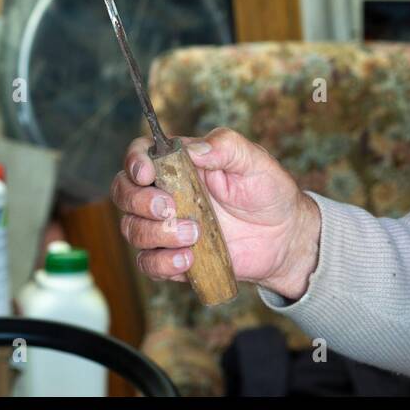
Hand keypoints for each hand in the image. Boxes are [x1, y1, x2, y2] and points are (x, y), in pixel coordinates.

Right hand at [112, 127, 321, 299]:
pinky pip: (149, 264)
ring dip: (156, 234)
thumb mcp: (254, 161)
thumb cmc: (269, 192)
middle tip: (169, 208)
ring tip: (194, 235)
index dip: (134, 162)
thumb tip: (194, 149)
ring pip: (132, 229)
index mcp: (181, 164)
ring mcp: (168, 227)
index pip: (140, 154)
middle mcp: (167, 193)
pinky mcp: (175, 257)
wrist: (285, 236)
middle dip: (138, 201)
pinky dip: (162, 263)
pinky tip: (188, 260)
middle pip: (123, 192)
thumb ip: (225, 146)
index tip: (147, 174)